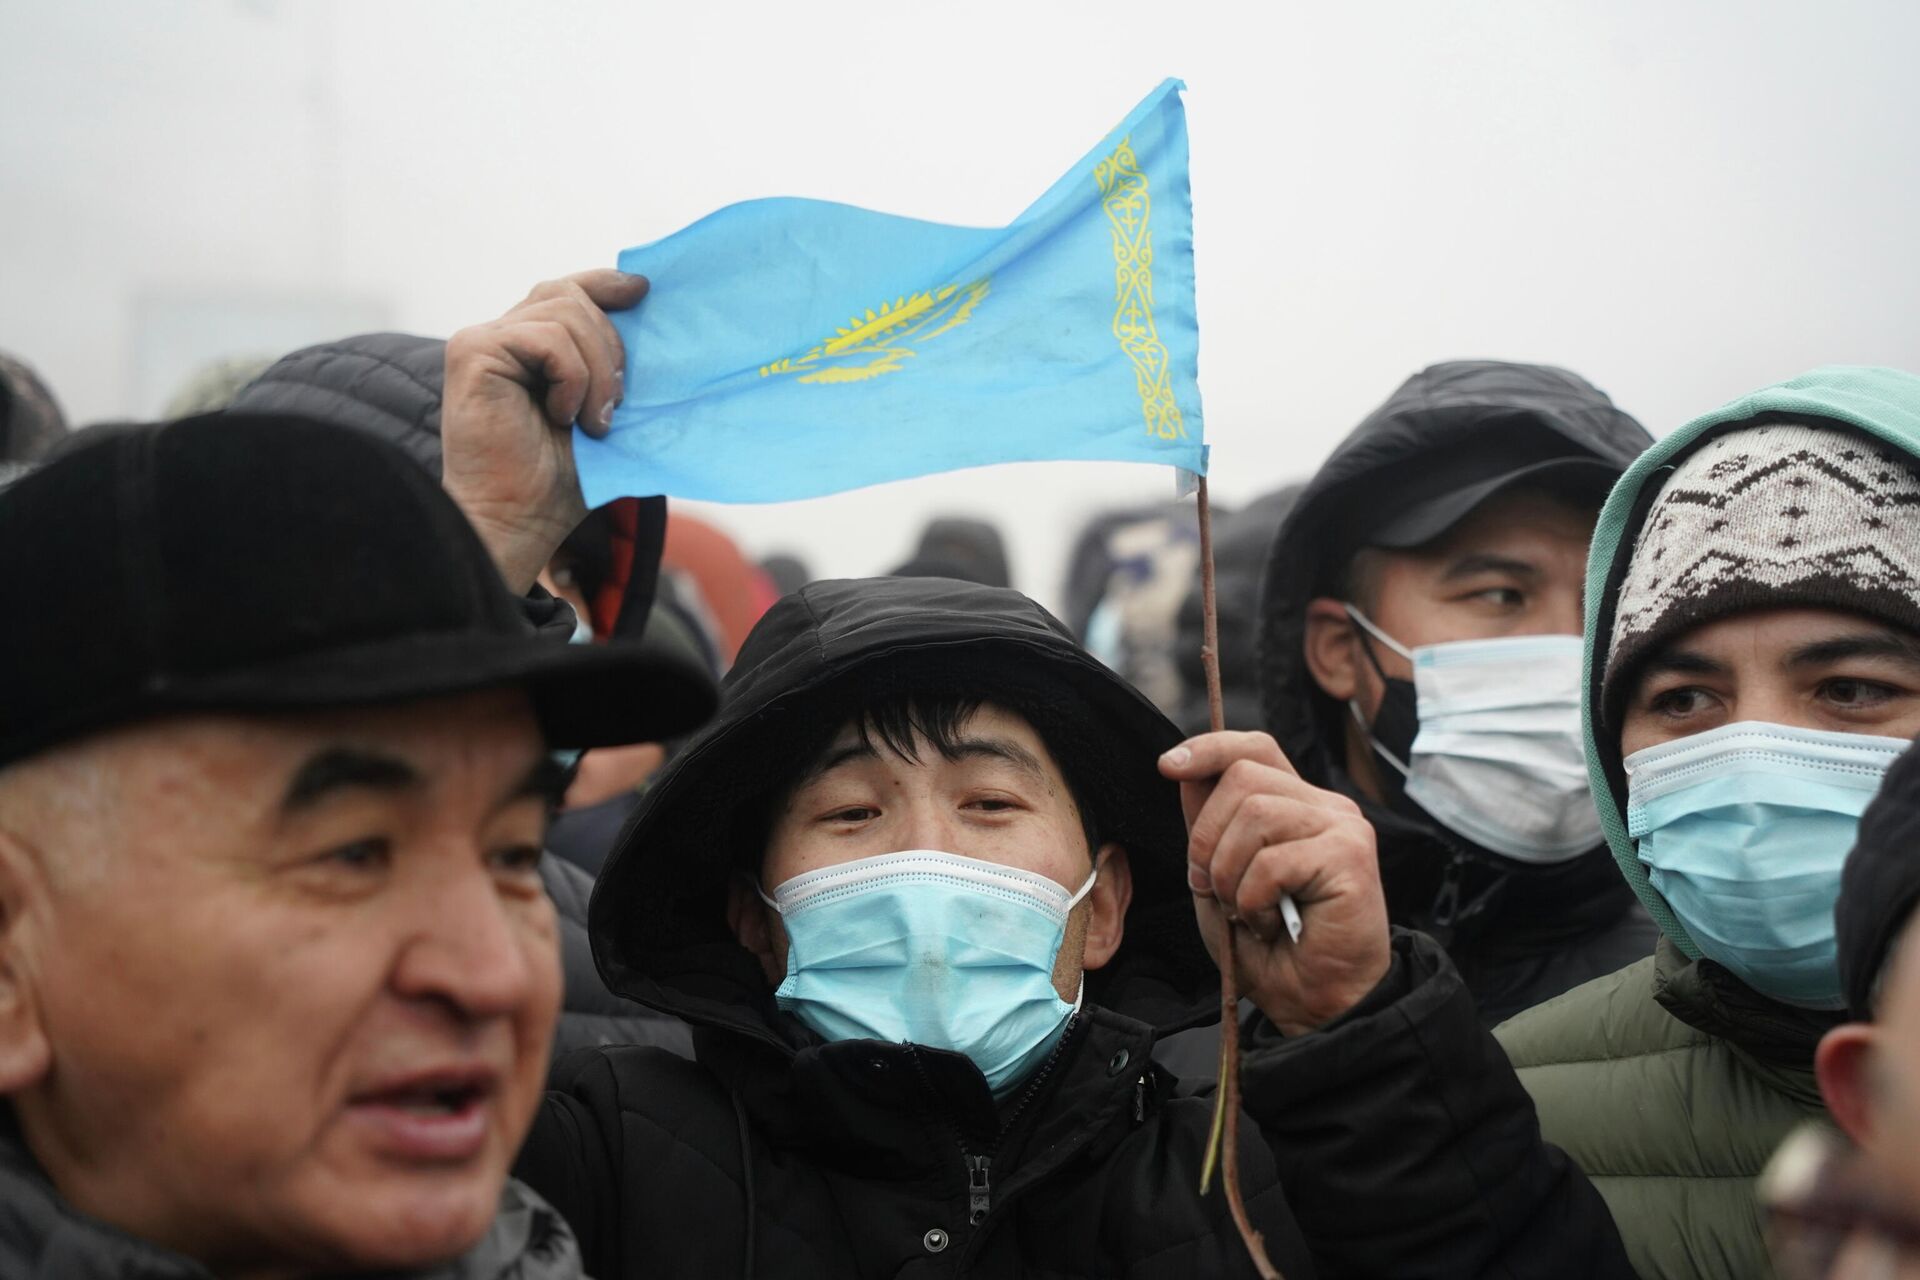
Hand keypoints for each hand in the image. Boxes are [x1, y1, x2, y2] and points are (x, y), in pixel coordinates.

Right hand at [441, 270, 648, 591]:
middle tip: (616, 406)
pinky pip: (548, 339)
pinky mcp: (473, 351)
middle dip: (612, 347)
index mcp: (531, 346)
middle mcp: (503, 336)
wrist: (520, 519)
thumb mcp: (603, 411)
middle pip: (572, 296)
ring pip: (565, 312)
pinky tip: (563, 416)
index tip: (644, 291)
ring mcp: (485, 340)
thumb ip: (614, 366)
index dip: (606, 283)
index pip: (569, 290)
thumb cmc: (560, 479)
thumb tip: (654, 322)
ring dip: (598, 371)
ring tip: (592, 423)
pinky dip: (572, 379)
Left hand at [1160, 731, 1389, 1035]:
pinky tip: (1271, 925)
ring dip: (1229, 874)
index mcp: (1297, 806)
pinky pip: (1272, 861)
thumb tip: (1184, 771)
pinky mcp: (1351, 856)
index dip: (1209, 749)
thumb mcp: (1218, 880)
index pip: (1254, 749)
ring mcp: (1343, 827)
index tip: (1167, 766)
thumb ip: (1207, 827)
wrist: (1314, 1006)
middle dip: (1208, 838)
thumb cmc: (1271, 951)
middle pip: (1243, 778)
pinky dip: (1253, 900)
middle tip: (1215, 890)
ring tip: (1247, 912)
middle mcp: (1325, 807)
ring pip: (1255, 814)